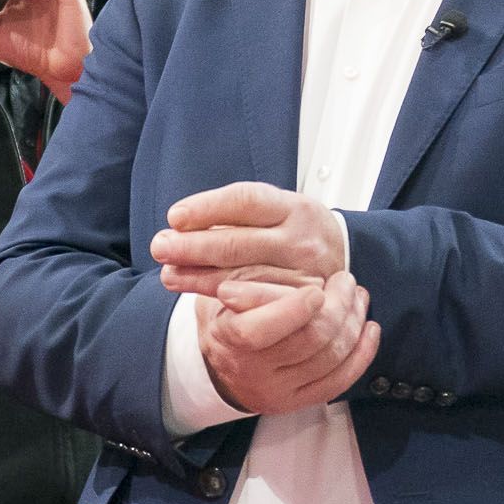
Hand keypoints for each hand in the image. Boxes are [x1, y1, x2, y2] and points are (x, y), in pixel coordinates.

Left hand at [152, 182, 346, 297]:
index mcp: (293, 207)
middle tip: (159, 247)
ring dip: (198, 275)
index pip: (246, 201)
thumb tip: (181, 222)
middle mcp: (301, 238)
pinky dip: (222, 297)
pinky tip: (196, 292)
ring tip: (168, 274)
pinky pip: (256, 302)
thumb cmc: (296, 229)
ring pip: (243, 276)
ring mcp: (304, 273)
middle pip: (239, 242)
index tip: (175, 217)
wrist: (344, 256)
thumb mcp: (277, 209)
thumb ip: (237, 215)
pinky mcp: (302, 301)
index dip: (207, 208)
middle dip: (192, 246)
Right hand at [194, 271, 378, 416]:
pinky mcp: (299, 402)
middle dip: (338, 306)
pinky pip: (339, 381)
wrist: (223, 366)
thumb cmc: (229, 317)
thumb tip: (296, 276)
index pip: (258, 331)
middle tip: (346, 281)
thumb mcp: (228, 293)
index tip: (316, 290)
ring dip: (353, 323)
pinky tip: (369, 329)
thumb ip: (256, 284)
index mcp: (227, 338)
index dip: (293, 310)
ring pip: (330, 359)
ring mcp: (278, 391)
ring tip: (357, 298)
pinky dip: (362, 354)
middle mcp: (251, 371)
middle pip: (308, 341)